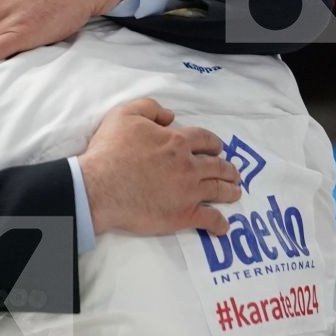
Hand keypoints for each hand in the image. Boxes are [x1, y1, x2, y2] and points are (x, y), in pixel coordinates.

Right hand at [77, 98, 240, 236]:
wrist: (100, 186)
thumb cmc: (110, 151)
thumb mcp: (124, 114)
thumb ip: (150, 108)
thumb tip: (170, 115)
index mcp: (177, 141)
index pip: (205, 139)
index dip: (213, 143)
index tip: (216, 148)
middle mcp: (188, 165)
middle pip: (217, 165)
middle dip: (228, 168)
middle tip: (233, 173)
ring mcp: (189, 191)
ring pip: (218, 190)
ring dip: (230, 191)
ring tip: (235, 193)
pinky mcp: (182, 215)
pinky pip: (209, 219)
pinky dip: (219, 223)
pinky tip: (223, 226)